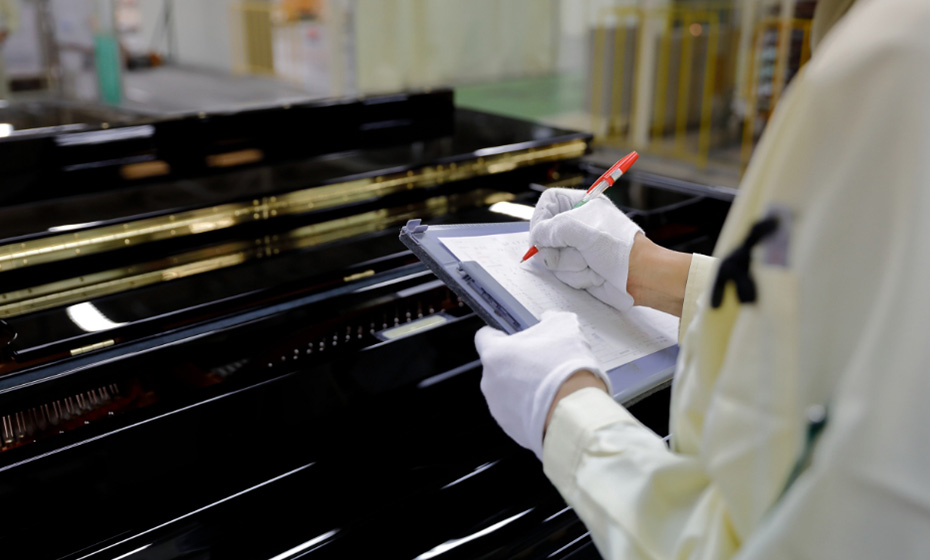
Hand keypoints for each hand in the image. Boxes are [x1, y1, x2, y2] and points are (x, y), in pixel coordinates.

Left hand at [474, 310, 611, 458]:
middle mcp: (489, 382)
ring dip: (522, 387)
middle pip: (498, 366)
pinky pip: (516, 412)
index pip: (484, 337)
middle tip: (542, 363)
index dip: (501, 335)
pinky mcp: (510, 428)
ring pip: (507, 391)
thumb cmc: (566, 369)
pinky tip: (550, 405)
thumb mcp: (565, 328)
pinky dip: (529, 408)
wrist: (575, 413)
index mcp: (495, 354)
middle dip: (517, 364)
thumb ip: (551, 319)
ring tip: (549, 386)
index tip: (514, 338)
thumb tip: (548, 319)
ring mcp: (498, 407)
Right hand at [530, 188, 641, 311]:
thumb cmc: (619, 247)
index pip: (548, 202)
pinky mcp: (578, 267)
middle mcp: (576, 225)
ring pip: (552, 258)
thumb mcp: (580, 230)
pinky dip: (578, 276)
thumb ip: (551, 229)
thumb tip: (536, 239)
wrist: (642, 277)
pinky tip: (595, 274)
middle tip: (576, 251)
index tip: (539, 235)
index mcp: (581, 204)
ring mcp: (576, 248)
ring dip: (571, 265)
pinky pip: (563, 273)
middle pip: (544, 234)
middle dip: (558, 249)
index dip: (540, 218)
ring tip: (592, 263)